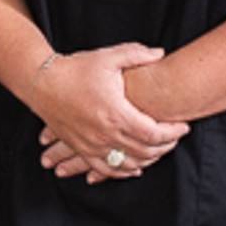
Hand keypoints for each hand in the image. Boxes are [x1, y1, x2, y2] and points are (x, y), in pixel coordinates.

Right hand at [27, 43, 184, 181]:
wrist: (41, 82)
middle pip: (145, 151)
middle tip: (175, 137)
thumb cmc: (75, 69)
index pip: (154, 133)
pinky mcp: (81, 148)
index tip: (183, 126)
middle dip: (165, 147)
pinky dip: (123, 172)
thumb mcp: (108, 57)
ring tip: (159, 150)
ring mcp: (92, 144)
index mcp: (116, 113)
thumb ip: (137, 54)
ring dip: (148, 160)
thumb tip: (160, 53)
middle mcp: (105, 133)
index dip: (173, 133)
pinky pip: (106, 169)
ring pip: (128, 164)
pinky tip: (134, 168)